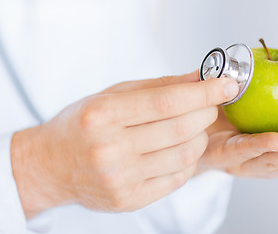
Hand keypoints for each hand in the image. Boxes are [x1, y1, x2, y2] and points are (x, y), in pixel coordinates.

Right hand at [11, 71, 238, 218]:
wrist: (51, 165)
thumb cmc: (82, 125)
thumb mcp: (112, 95)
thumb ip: (157, 86)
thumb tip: (199, 77)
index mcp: (103, 115)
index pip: (167, 101)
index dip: (204, 92)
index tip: (226, 85)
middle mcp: (109, 148)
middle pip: (181, 128)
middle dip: (207, 112)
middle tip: (211, 104)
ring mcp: (119, 178)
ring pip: (184, 155)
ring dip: (201, 137)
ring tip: (195, 127)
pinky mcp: (128, 200)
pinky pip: (176, 178)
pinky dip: (189, 160)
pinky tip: (182, 148)